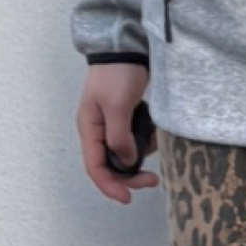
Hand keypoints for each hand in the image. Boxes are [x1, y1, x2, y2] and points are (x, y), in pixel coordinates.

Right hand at [76, 61, 157, 203]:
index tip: (128, 198)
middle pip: (110, 165)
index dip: (110, 186)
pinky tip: (155, 134)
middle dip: (130, 176)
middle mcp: (97, 131)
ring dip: (140, 157)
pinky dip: (145, 141)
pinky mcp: (125, 118)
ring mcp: (110, 125)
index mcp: (89, 128)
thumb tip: (128, 163)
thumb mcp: (117, 105)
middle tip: (153, 180)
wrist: (126, 47)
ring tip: (155, 144)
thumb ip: (120, 136)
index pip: (95, 168)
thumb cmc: (117, 74)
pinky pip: (133, 140)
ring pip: (123, 154)